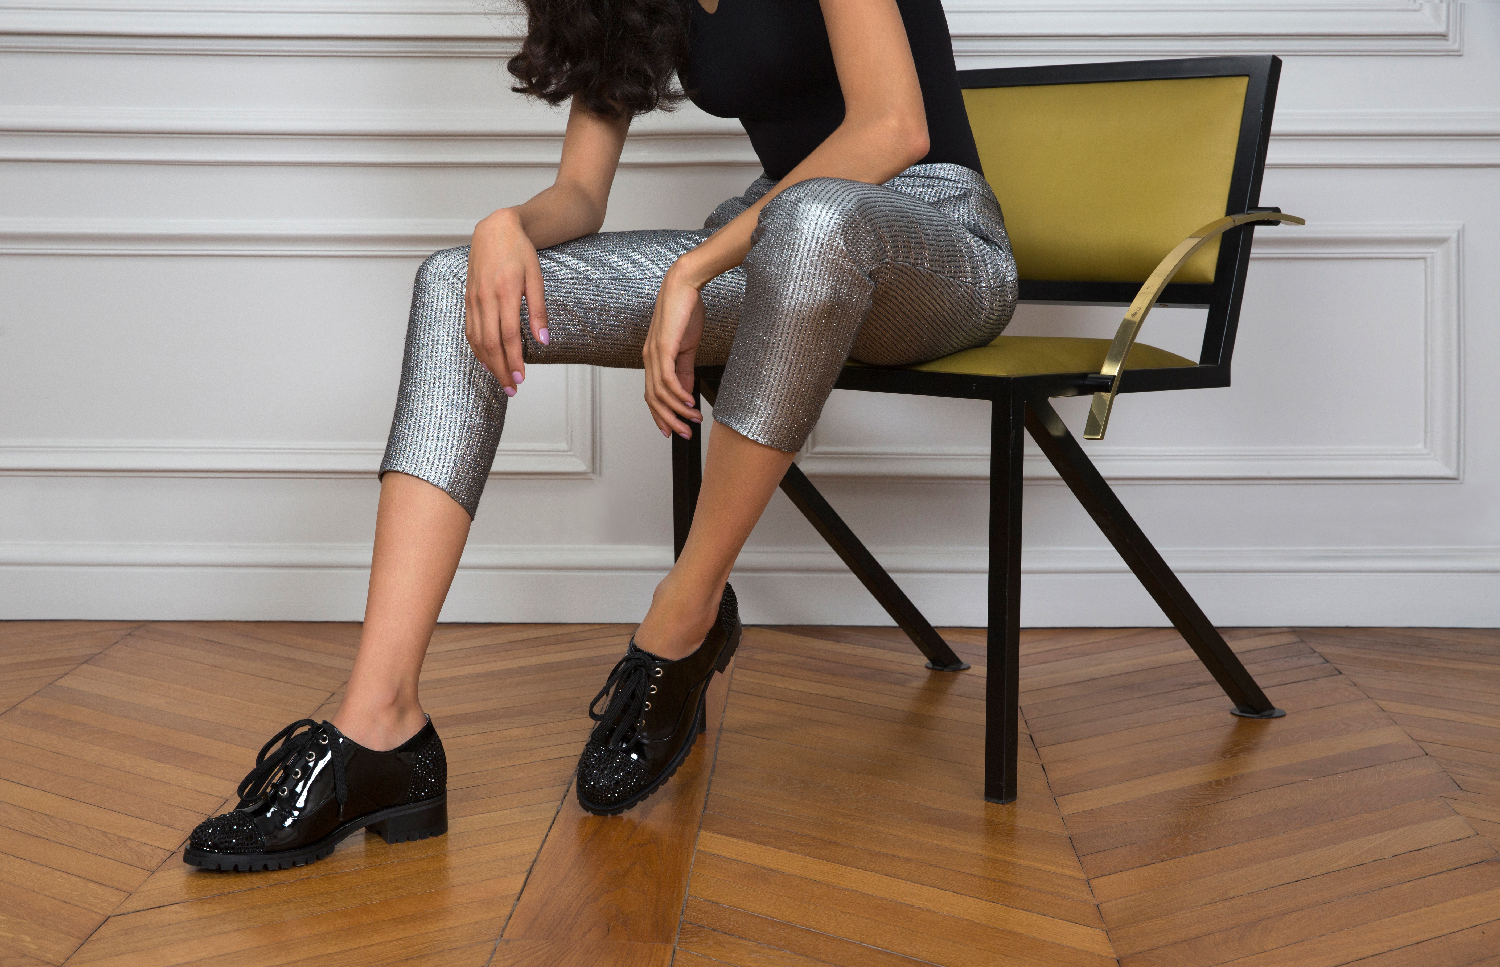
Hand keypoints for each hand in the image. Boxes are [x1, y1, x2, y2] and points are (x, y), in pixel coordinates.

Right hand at [465, 209, 548, 395]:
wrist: (495, 230)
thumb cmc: (520, 252)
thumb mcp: (537, 278)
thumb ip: (539, 311)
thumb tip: (544, 341)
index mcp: (505, 292)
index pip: (509, 335)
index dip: (514, 360)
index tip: (521, 379)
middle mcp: (485, 297)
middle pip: (491, 343)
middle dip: (501, 369)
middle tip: (512, 389)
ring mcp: (473, 299)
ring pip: (477, 340)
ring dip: (488, 363)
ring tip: (501, 380)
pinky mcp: (468, 299)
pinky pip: (470, 330)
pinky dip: (477, 349)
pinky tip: (486, 360)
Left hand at [642, 264, 706, 438]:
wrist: (684, 285)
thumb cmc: (685, 311)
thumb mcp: (686, 347)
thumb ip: (685, 371)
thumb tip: (686, 393)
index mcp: (653, 359)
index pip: (653, 395)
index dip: (661, 416)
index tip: (673, 431)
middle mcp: (649, 359)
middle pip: (653, 400)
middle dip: (669, 421)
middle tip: (684, 434)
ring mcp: (654, 354)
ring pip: (660, 393)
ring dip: (678, 410)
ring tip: (693, 420)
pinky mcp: (663, 347)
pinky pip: (667, 379)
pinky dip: (678, 394)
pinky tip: (689, 402)